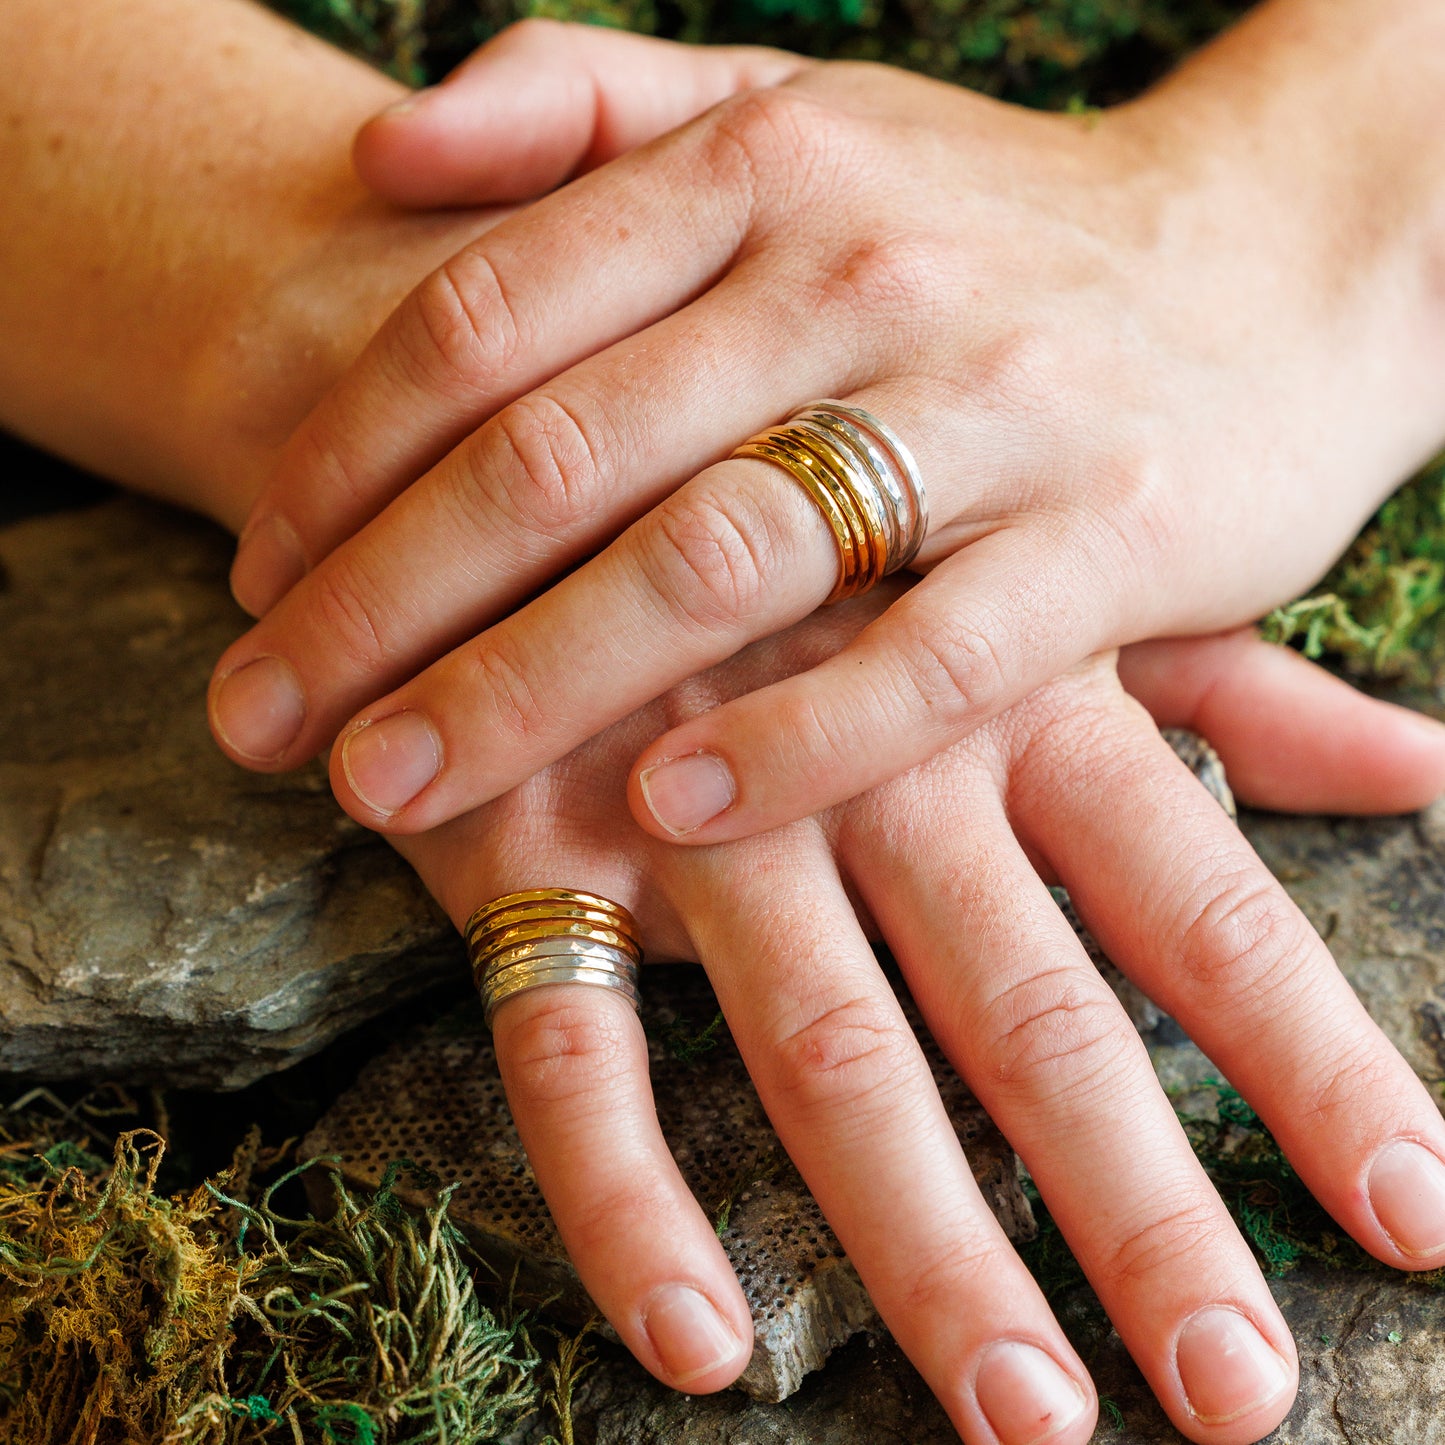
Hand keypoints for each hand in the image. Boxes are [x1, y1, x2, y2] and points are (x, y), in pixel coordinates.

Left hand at [210, 12, 1444, 849]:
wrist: (1286, 259)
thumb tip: (390, 150)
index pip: (488, 318)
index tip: (258, 578)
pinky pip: (925, 662)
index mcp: (759, 166)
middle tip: (259, 723)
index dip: (341, 461)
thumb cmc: (996, 220)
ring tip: (390, 794)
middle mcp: (858, 271)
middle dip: (378, 605)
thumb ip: (591, 101)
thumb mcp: (798, 117)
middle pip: (560, 456)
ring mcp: (994, 404)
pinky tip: (663, 816)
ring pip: (716, 561)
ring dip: (527, 692)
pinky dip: (790, 747)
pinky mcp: (1111, 540)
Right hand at [386, 607, 1444, 1444]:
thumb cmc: (796, 510)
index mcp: (1007, 689)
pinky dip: (625, 1191)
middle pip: (1032, 1010)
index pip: (1194, 900)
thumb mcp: (1004, 561)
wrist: (526, 423)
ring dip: (927, 1241)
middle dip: (1141, 1205)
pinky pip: (568, 1041)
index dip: (1311, 1059)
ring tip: (1027, 1415)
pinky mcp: (529, 842)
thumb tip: (1422, 760)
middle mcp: (873, 762)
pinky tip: (695, 1341)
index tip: (1417, 1219)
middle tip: (1241, 1397)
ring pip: (826, 1048)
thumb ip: (1212, 674)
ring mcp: (694, 809)